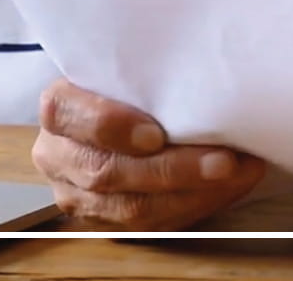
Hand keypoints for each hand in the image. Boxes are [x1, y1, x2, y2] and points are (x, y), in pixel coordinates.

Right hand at [32, 78, 265, 229]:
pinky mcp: (103, 222)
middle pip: (106, 171)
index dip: (111, 126)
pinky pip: (148, 226)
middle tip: (223, 162)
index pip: (67, 114)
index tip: (156, 133)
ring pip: (130, 208)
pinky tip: (224, 190)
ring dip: (191, 195)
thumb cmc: (128, 85)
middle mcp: (57, 155)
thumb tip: (207, 74)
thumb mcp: (127, 66)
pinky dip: (192, 208)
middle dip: (171, 170)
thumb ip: (147, 69)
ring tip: (235, 176)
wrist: (116, 115)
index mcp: (58, 107)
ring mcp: (76, 194)